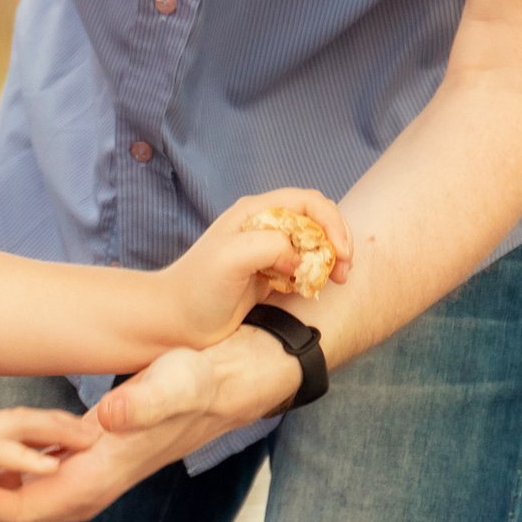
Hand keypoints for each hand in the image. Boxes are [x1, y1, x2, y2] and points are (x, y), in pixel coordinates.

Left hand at [0, 324, 303, 521]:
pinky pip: (17, 489)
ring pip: (2, 509)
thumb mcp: (183, 379)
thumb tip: (104, 421)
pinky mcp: (79, 462)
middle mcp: (84, 487)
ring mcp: (81, 477)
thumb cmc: (210, 373)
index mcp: (100, 475)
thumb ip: (147, 399)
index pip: (19, 506)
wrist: (238, 378)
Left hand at [159, 187, 350, 347]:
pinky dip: (318, 274)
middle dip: (336, 240)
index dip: (330, 222)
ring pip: (313, 243)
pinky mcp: (269, 274)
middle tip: (344, 271)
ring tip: (337, 280)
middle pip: (316, 219)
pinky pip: (304, 266)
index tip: (340, 252)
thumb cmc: (198, 288)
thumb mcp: (231, 259)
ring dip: (331, 258)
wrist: (177, 321)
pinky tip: (317, 289)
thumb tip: (298, 259)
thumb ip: (269, 246)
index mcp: (255, 212)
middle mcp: (263, 225)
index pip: (307, 201)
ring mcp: (267, 250)